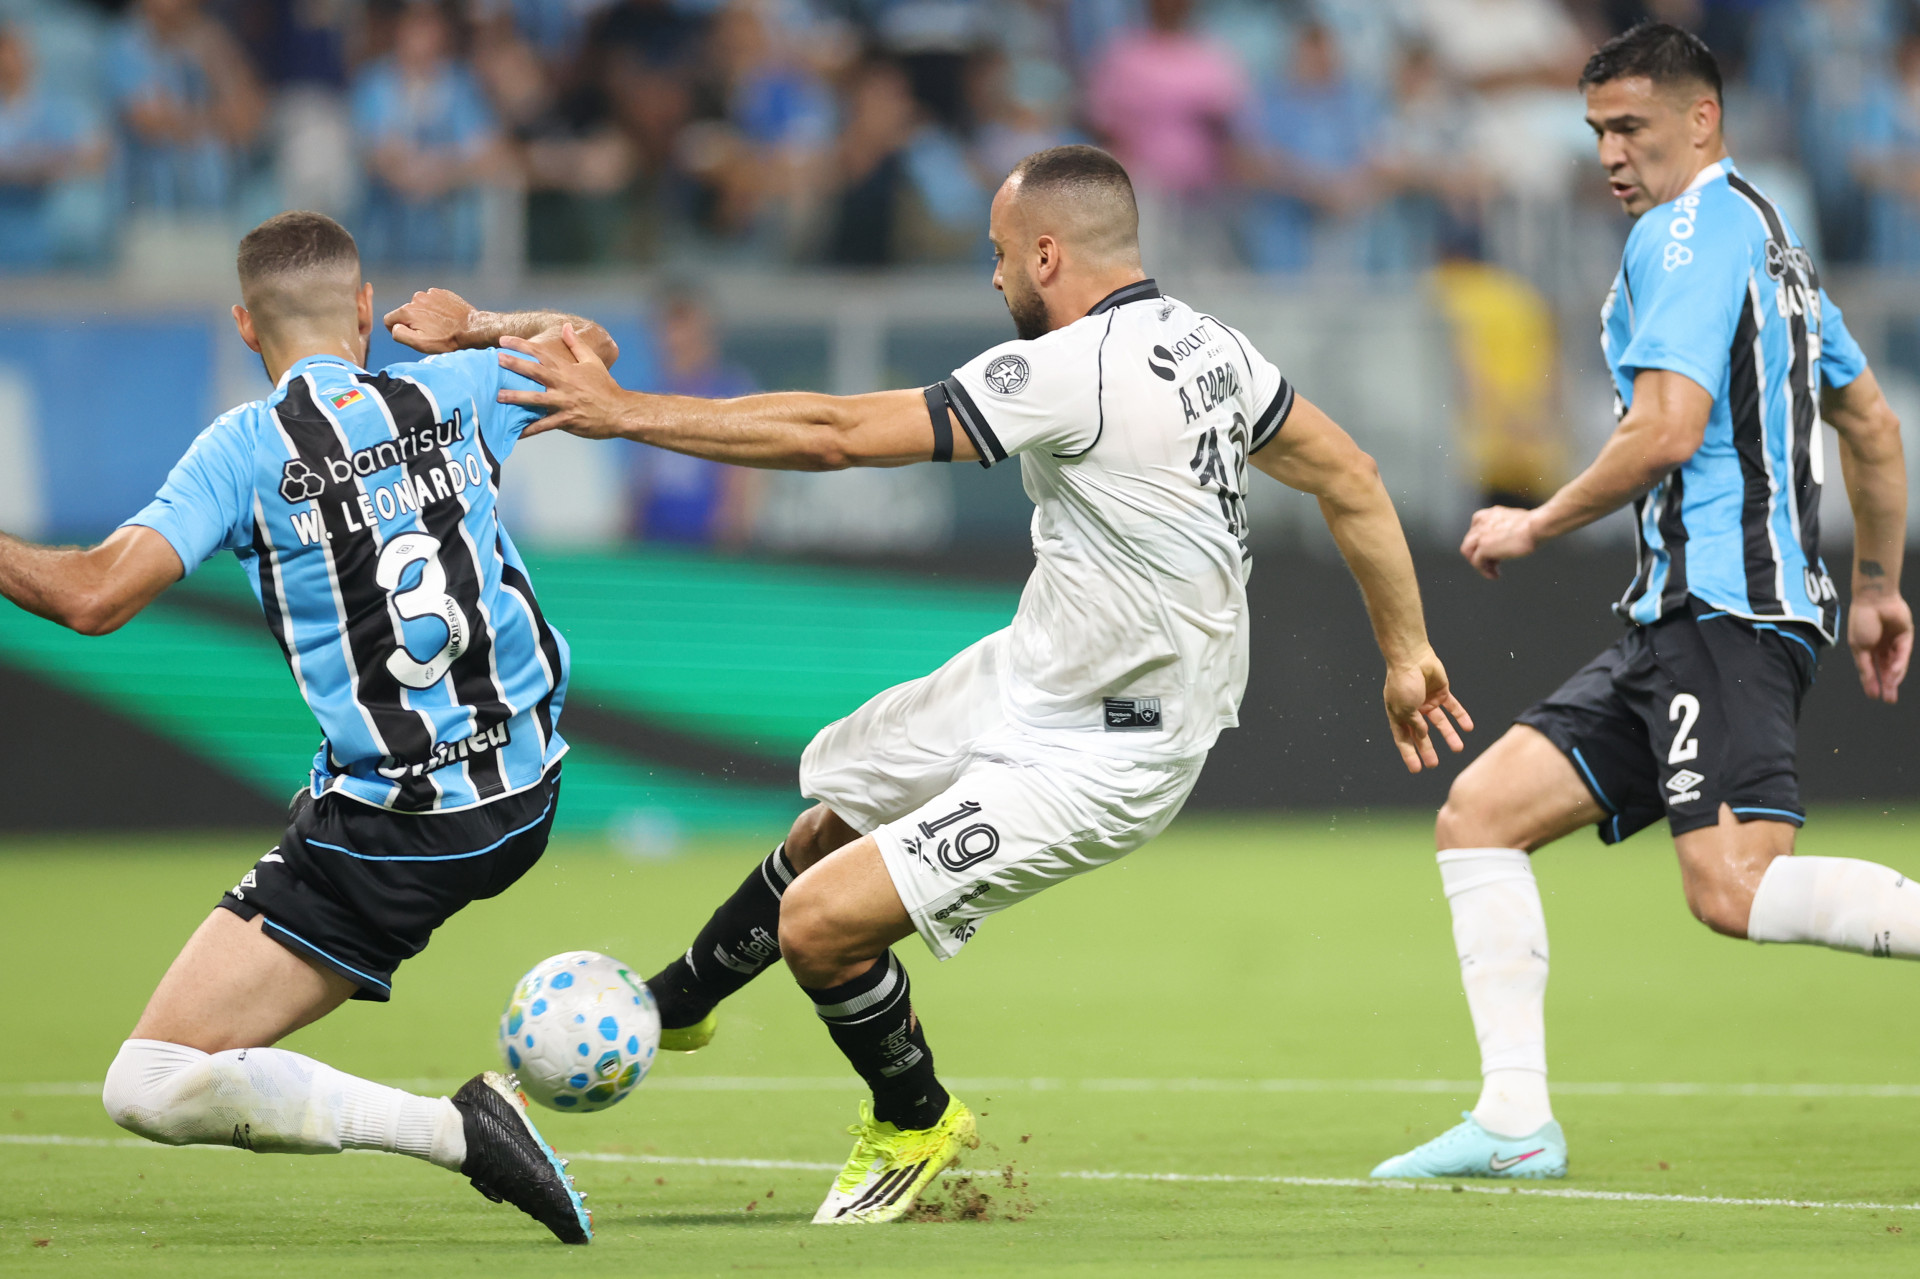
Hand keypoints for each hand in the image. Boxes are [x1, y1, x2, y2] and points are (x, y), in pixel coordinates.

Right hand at [385, 288, 480, 353]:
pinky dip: (435, 309)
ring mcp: (430, 294)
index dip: (396, 329)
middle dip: (413, 322)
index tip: (411, 335)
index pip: (389, 319)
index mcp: (407, 311)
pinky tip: (446, 318)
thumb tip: (394, 327)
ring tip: (440, 325)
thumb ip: (400, 334)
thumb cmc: (447, 340)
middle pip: (405, 312)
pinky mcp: (442, 293)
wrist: (472, 329)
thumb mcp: (420, 344)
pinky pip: (431, 301)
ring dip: (425, 315)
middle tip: (430, 332)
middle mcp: (416, 298)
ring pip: (419, 306)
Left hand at [497, 325, 632, 438]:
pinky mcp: (567, 420)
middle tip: (496, 360)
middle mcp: (563, 385)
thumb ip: (576, 344)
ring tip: (498, 396)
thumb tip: (565, 327)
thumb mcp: (593, 362)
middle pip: (535, 372)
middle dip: (514, 365)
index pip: (541, 353)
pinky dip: (530, 430)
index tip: (503, 341)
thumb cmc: (606, 386)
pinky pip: (544, 426)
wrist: (620, 411)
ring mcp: (564, 403)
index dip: (521, 345)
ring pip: (536, 400)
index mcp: (568, 369)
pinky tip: (515, 433)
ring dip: (516, 398)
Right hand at [1384, 646, 1473, 772]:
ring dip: (1448, 735)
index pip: (1403, 739)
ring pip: (1440, 723)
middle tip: (1434, 764)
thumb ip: (1414, 724)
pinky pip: (1453, 708)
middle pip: (1422, 734)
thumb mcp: (1404, 708)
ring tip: (1458, 747)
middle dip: (1428, 749)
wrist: (1413, 658)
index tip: (1416, 769)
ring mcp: (1427, 702)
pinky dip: (1461, 717)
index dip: (1409, 754)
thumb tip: (1423, 734)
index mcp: (1398, 714)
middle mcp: (1413, 710)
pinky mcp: (1441, 693)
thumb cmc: (1403, 682)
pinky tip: (1468, 728)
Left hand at [1461, 505, 1539, 579]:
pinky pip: (1476, 563)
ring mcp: (1480, 535)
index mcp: (1487, 515)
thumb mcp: (1515, 522)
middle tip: (1494, 564)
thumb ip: (1506, 528)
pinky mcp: (1483, 547)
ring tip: (1492, 571)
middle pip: (1470, 542)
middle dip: (1479, 554)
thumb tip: (1510, 539)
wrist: (1537, 526)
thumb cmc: (1534, 525)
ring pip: (1468, 552)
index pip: (1475, 531)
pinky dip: (1484, 571)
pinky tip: (1495, 576)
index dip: (1481, 544)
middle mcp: (1481, 522)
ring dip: (1479, 563)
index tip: (1493, 552)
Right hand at [1849, 588, 1912, 704]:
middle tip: (1889, 699)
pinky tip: (1895, 674)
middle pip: (1885, 669)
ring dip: (1893, 677)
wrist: (1874, 600)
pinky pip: (1903, 653)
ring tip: (1891, 690)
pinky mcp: (1906, 636)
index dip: (1872, 683)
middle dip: (1887, 684)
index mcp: (1867, 648)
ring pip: (1895, 663)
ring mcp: (1894, 641)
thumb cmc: (1862, 621)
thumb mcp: (1859, 647)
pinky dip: (1899, 664)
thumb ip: (1866, 666)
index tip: (1874, 696)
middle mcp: (1882, 646)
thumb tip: (1869, 682)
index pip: (1872, 669)